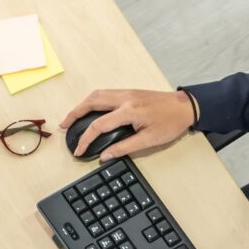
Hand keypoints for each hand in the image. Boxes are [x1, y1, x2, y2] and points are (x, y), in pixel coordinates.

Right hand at [60, 89, 197, 161]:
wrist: (185, 107)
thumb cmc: (171, 123)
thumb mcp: (149, 140)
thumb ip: (124, 148)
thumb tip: (105, 155)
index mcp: (129, 111)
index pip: (99, 125)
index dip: (85, 139)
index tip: (79, 150)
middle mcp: (124, 98)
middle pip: (91, 102)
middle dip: (74, 114)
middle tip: (64, 126)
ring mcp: (126, 92)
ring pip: (97, 95)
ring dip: (82, 105)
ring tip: (73, 117)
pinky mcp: (130, 92)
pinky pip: (105, 93)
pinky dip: (93, 100)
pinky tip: (90, 108)